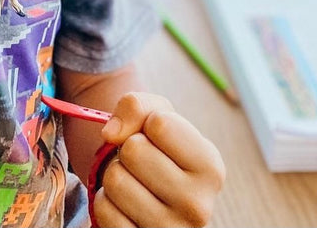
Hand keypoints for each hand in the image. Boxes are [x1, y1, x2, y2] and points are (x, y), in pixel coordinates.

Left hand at [93, 92, 225, 227]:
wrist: (152, 193)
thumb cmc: (158, 148)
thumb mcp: (158, 115)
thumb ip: (136, 105)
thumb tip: (111, 133)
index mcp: (211, 168)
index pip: (160, 124)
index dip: (147, 124)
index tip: (157, 140)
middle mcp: (198, 206)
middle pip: (134, 151)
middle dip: (129, 149)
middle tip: (142, 163)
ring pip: (116, 180)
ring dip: (115, 174)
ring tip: (134, 182)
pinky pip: (104, 211)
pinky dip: (106, 201)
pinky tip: (125, 205)